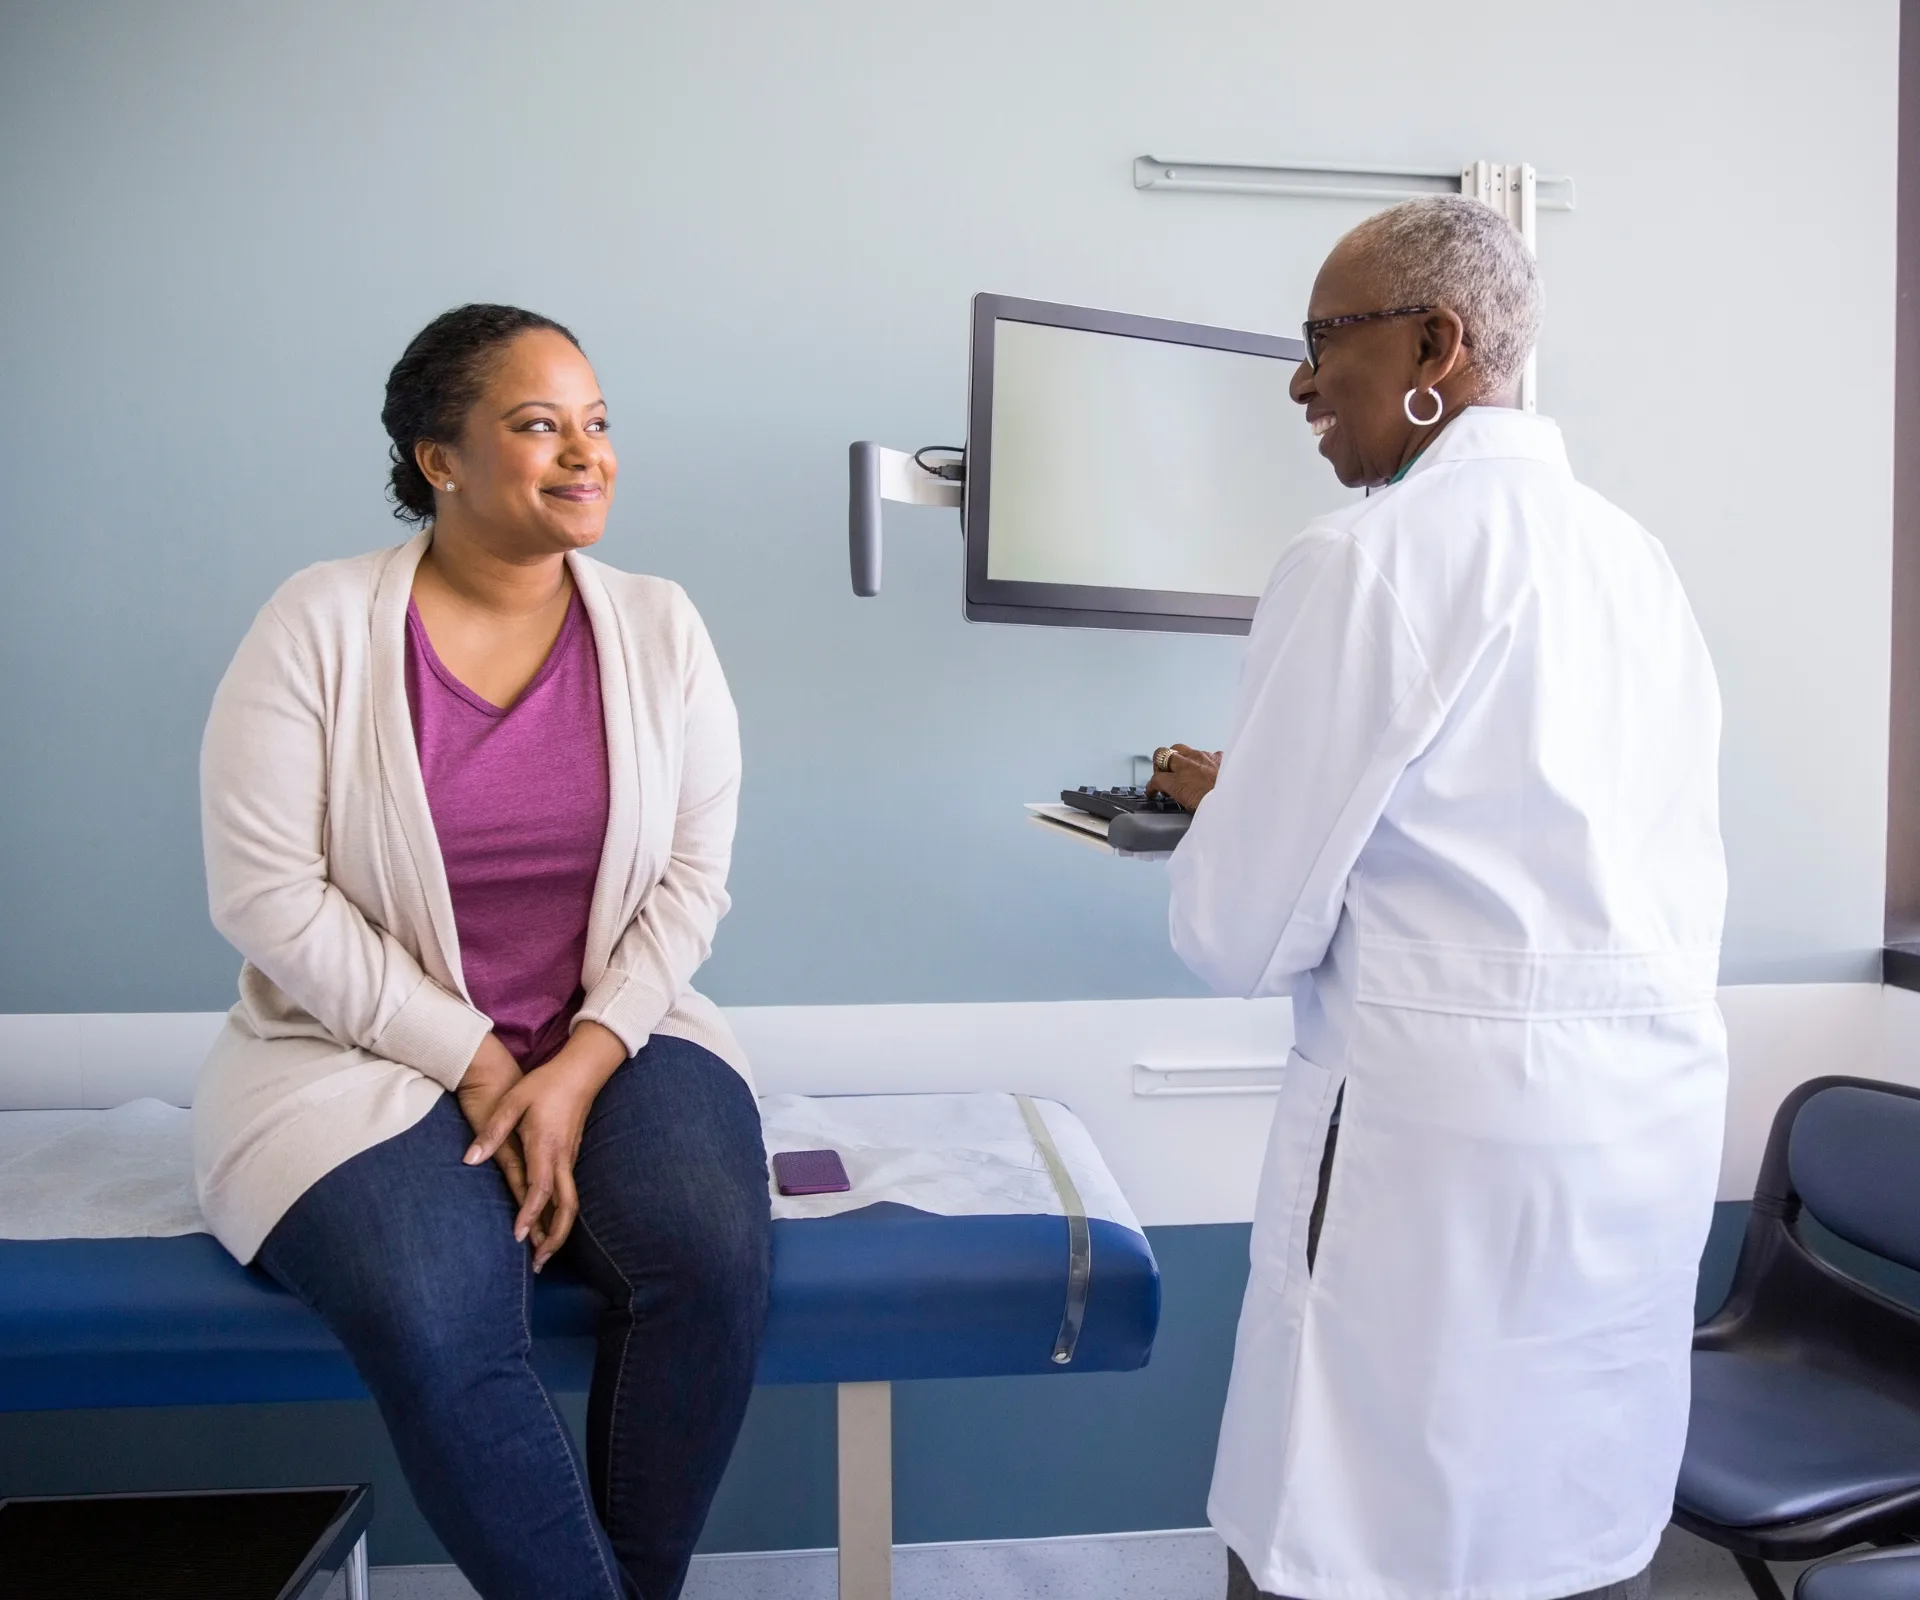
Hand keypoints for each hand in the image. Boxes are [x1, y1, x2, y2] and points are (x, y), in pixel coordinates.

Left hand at [463, 1021, 627, 1269]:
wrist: (581, 1071)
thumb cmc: (544, 1084)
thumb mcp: (512, 1102)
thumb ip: (492, 1133)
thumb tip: (469, 1160)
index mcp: (545, 1146)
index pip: (540, 1189)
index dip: (529, 1215)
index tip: (517, 1237)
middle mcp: (562, 1158)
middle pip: (567, 1207)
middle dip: (555, 1237)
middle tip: (539, 1263)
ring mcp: (570, 1158)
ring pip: (571, 1203)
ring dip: (559, 1230)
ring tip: (543, 1253)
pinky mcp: (572, 1156)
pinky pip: (570, 1192)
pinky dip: (561, 1214)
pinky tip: (549, 1224)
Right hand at [1147, 744, 1222, 811]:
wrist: (1241, 801)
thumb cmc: (1218, 809)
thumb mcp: (1191, 807)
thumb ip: (1180, 795)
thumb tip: (1176, 792)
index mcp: (1178, 781)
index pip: (1156, 779)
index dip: (1152, 786)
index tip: (1153, 790)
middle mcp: (1187, 765)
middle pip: (1162, 753)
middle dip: (1160, 763)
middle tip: (1164, 773)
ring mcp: (1203, 757)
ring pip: (1182, 749)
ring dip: (1179, 757)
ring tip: (1183, 767)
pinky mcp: (1218, 756)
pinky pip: (1205, 753)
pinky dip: (1203, 760)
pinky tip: (1208, 769)